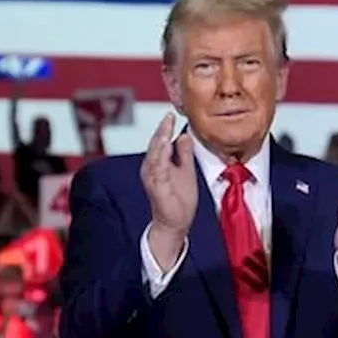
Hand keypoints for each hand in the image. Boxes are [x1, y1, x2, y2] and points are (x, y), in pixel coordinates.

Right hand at [141, 112, 196, 262]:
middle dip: (161, 130)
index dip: (165, 128)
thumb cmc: (178, 199)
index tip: (170, 114)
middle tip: (168, 117)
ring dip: (160, 142)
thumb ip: (184, 154)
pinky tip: (166, 148)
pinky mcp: (158, 189)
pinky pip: (158, 171)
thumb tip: (185, 135)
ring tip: (166, 128)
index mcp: (157, 164)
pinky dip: (161, 159)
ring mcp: (153, 179)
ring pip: (154, 156)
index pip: (160, 142)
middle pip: (155, 146)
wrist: (176, 223)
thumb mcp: (186, 170)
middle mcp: (151, 170)